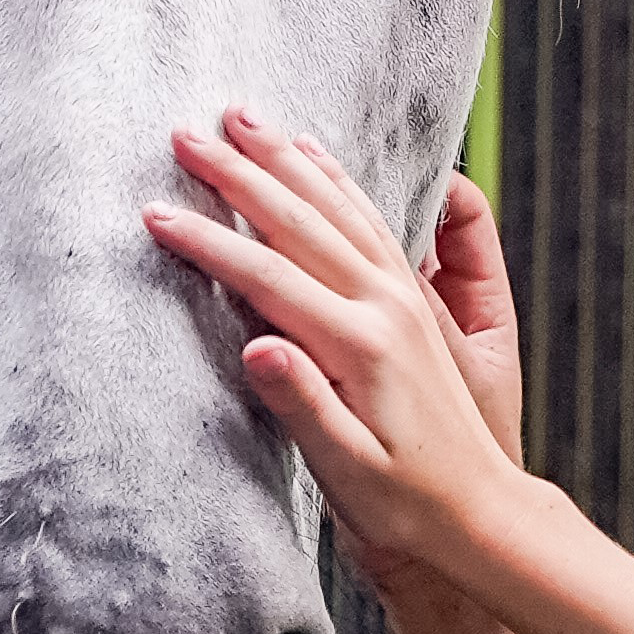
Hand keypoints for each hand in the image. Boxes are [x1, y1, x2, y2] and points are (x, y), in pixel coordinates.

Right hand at [149, 114, 538, 602]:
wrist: (480, 517)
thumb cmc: (406, 505)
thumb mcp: (345, 470)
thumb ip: (302, 405)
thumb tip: (257, 347)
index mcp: (362, 346)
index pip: (267, 277)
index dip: (206, 242)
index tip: (152, 211)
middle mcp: (387, 310)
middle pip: (301, 224)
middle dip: (240, 175)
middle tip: (185, 131)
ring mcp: (403, 303)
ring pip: (338, 210)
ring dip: (287, 161)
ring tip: (244, 117)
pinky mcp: (412, 307)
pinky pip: (370, 225)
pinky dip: (337, 184)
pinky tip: (314, 159)